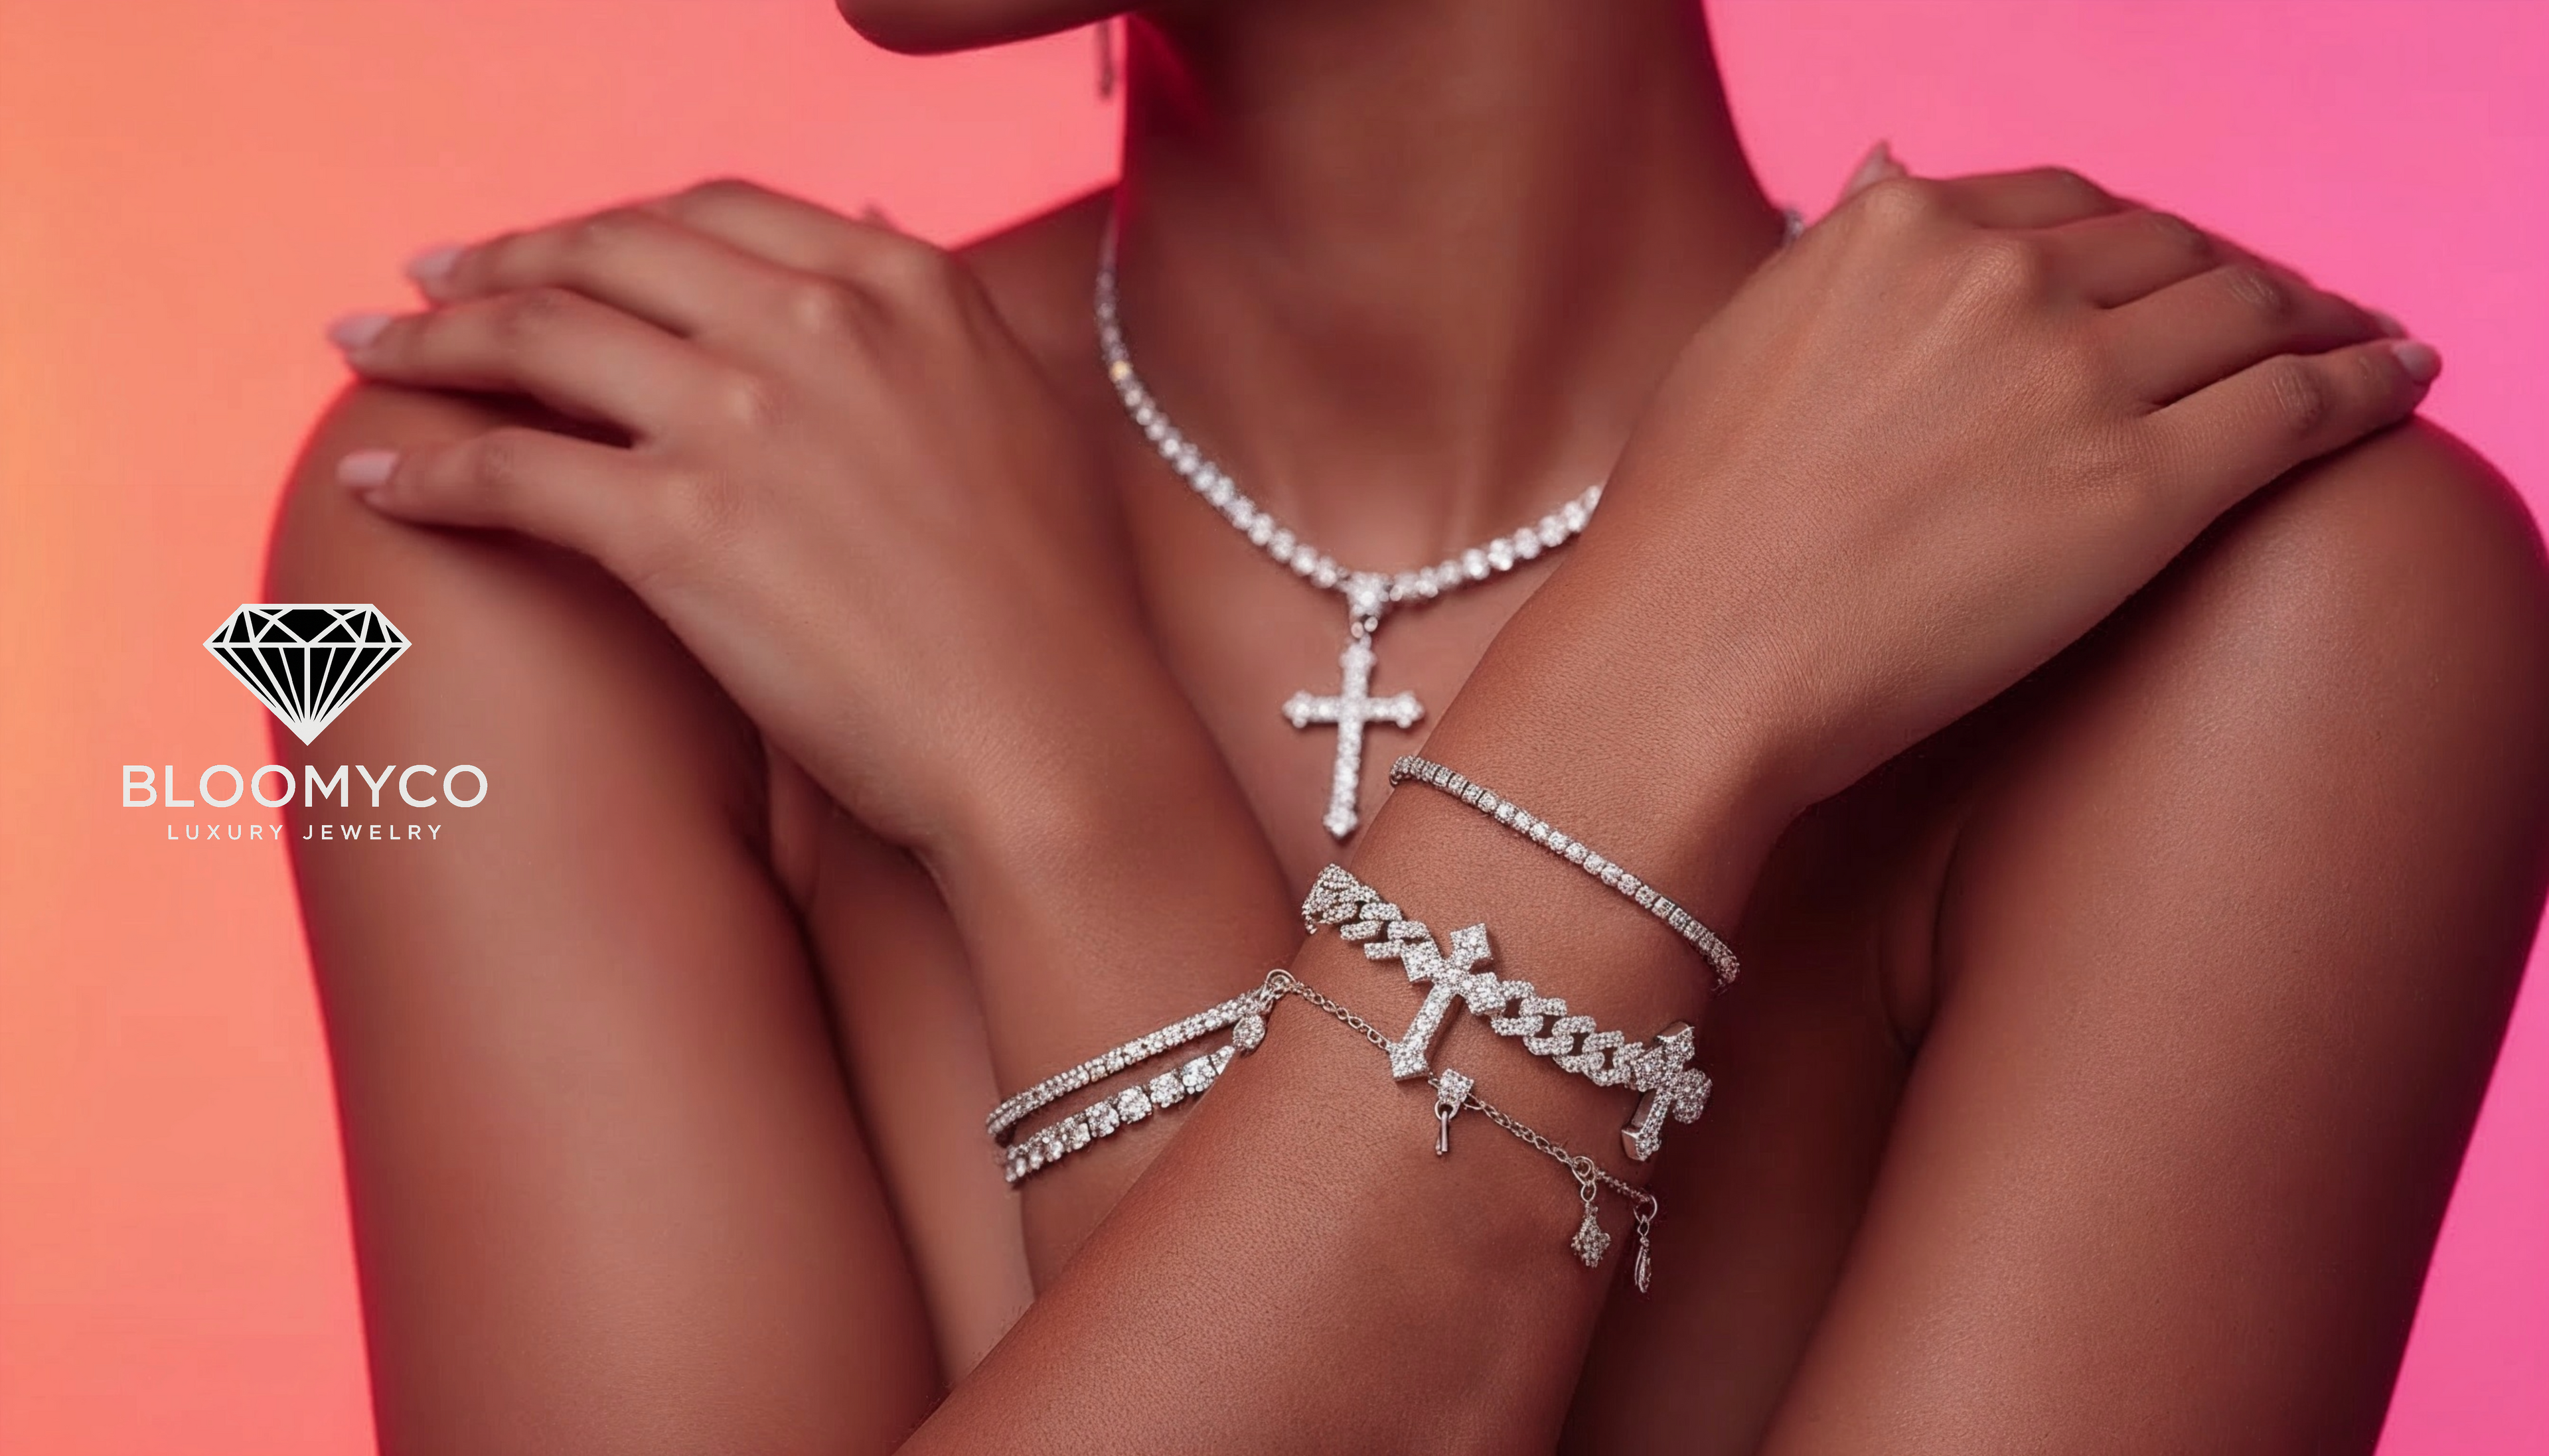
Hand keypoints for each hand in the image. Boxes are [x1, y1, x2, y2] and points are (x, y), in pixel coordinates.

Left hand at [326, 180, 1171, 851]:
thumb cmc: (1058, 607)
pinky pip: (512, 470)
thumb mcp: (1020, 410)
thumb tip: (872, 230)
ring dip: (431, 340)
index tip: (558, 248)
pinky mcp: (682, 528)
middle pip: (609, 251)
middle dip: (499, 258)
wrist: (1054, 739)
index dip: (612, 225)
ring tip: (370, 353)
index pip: (714, 212)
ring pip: (539, 337)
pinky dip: (425, 471)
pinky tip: (374, 482)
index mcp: (903, 287)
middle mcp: (817, 324)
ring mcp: (745, 419)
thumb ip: (932, 319)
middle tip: (429, 283)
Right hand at [1446, 164, 2433, 864]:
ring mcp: (2077, 374)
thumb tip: (1888, 167)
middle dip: (2232, 274)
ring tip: (2361, 339)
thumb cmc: (1688, 534)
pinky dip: (2371, 377)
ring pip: (2251, 308)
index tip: (2164, 271)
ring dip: (2322, 315)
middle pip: (2168, 247)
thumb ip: (1832, 255)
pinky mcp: (2143, 485)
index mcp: (1896, 233)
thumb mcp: (1738, 345)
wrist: (1689, 663)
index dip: (2131, 237)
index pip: (2061, 203)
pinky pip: (2299, 402)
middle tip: (2276, 313)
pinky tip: (2404, 375)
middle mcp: (1996, 277)